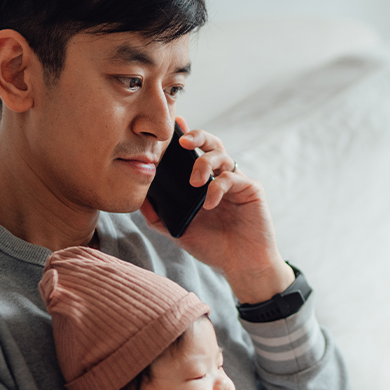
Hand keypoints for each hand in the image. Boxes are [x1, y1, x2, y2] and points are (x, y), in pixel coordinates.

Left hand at [138, 116, 294, 303]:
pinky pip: (233, 178)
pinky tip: (209, 204)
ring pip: (222, 156)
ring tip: (195, 182)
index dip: (186, 136)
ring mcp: (238, 182)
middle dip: (197, 136)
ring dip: (205, 163)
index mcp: (206, 183)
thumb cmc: (214, 247)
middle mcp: (222, 177)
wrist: (242, 266)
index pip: (195, 153)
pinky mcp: (252, 190)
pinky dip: (218, 188)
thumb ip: (159, 217)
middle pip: (212, 143)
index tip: (176, 124)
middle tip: (182, 142)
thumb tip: (138, 200)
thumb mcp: (179, 231)